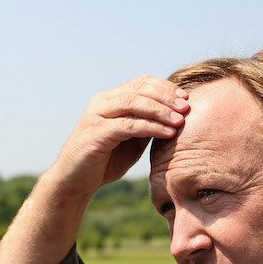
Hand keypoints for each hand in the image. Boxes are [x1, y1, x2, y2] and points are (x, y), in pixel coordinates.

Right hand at [49, 76, 189, 198]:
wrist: (75, 180)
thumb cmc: (105, 160)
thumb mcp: (131, 138)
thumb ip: (146, 124)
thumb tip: (176, 117)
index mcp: (111, 99)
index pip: (142, 83)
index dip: (165, 87)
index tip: (186, 98)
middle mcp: (102, 102)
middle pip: (140, 89)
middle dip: (166, 97)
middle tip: (186, 107)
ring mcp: (98, 115)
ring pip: (134, 103)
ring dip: (160, 110)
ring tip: (180, 119)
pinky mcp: (97, 132)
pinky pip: (129, 125)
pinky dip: (151, 127)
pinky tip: (168, 133)